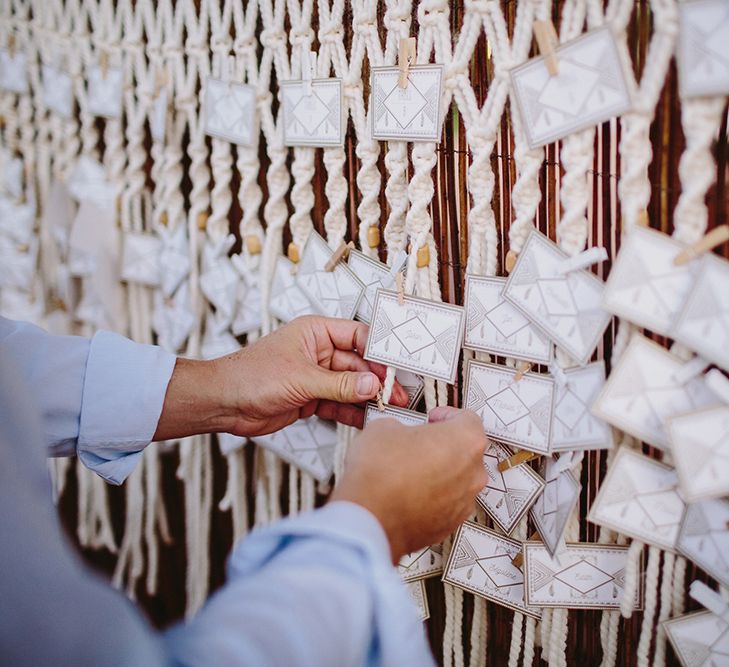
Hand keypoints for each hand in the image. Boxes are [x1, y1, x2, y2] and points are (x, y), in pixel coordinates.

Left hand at [153, 316, 408, 439]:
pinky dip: (352, 412)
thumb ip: (341, 384)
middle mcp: (318, 352)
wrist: (223, 404)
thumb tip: (373, 385)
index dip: (379, 350)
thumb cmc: (251, 376)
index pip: (357, 336)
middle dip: (377, 380)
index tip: (398, 365)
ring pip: (350, 385)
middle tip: (398, 394)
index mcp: (316, 332)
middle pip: (358, 364)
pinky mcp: (310, 398)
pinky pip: (338, 403)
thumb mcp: (302, 379)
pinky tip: (367, 419)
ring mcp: (315, 376)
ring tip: (389, 409)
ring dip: (367, 397)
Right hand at [330, 407, 488, 562]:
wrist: (369, 519)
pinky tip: (409, 492)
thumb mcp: (385, 427)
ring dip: (439, 473)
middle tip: (420, 443)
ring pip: (458, 480)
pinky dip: (433, 497)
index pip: (467, 419)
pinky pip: (447, 503)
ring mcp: (464, 502)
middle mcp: (473, 473)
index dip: (447, 415)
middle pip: (466, 451)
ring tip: (410, 470)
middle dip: (444, 446)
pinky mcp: (450, 524)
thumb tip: (398, 433)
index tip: (434, 418)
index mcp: (466, 440)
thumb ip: (403, 426)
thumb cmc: (381, 475)